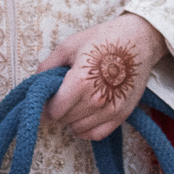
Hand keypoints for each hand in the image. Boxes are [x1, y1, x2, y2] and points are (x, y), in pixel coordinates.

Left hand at [37, 13, 166, 140]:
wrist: (138, 40)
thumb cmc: (103, 39)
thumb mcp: (69, 46)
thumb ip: (48, 66)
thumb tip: (35, 82)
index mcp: (80, 81)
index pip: (54, 111)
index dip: (46, 105)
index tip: (46, 99)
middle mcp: (96, 100)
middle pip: (64, 120)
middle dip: (58, 109)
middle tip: (62, 95)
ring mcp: (111, 110)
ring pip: (78, 129)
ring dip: (72, 119)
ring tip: (75, 101)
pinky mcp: (122, 115)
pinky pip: (96, 135)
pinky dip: (86, 129)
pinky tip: (85, 114)